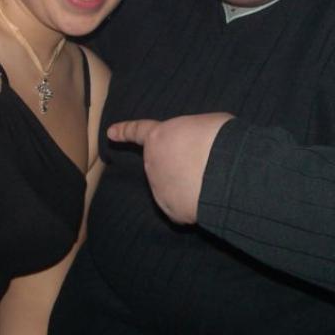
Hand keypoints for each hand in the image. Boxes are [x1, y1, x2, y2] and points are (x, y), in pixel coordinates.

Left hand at [108, 113, 233, 223]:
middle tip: (203, 161)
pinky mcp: (171, 211)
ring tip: (210, 178)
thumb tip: (198, 146)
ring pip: (174, 187)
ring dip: (188, 184)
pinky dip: (193, 204)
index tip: (111, 133)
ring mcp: (159, 189)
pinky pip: (182, 206)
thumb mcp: (203, 124)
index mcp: (159, 136)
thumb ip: (191, 135)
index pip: (138, 131)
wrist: (223, 171)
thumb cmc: (216, 139)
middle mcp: (152, 163)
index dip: (125, 131)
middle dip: (179, 164)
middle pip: (163, 163)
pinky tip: (207, 197)